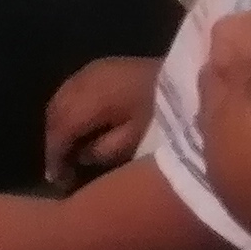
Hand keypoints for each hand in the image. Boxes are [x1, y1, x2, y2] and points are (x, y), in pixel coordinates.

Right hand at [44, 55, 161, 185]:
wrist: (197, 82)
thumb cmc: (170, 116)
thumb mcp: (138, 142)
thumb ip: (102, 151)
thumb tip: (79, 155)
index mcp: (94, 96)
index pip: (61, 129)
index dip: (55, 157)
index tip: (58, 182)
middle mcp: (86, 78)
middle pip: (55, 113)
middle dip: (53, 142)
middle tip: (60, 170)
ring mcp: (93, 69)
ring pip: (59, 100)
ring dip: (58, 126)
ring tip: (67, 152)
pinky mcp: (102, 67)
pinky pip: (72, 91)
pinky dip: (69, 112)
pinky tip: (78, 128)